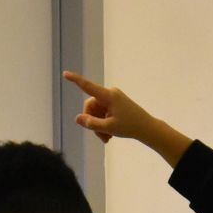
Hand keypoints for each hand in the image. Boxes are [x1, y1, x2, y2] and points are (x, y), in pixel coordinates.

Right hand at [61, 72, 191, 165]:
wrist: (148, 128)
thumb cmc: (130, 127)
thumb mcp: (109, 128)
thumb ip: (91, 123)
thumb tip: (77, 118)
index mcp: (109, 96)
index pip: (88, 87)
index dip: (75, 80)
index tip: (65, 73)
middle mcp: (110, 94)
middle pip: (91, 106)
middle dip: (92, 121)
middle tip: (100, 137)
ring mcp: (113, 98)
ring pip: (96, 111)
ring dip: (98, 125)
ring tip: (106, 138)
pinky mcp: (116, 104)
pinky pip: (103, 112)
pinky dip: (103, 123)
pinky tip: (109, 135)